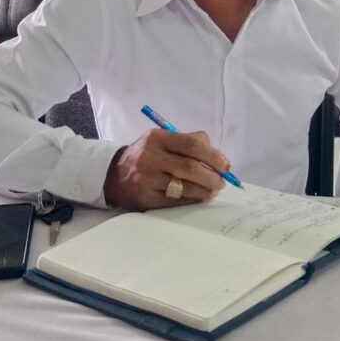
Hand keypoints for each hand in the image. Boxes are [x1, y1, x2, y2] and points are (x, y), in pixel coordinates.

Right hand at [103, 129, 229, 210]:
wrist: (113, 175)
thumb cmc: (146, 155)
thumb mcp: (161, 140)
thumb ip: (188, 141)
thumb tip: (218, 157)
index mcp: (157, 138)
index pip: (191, 144)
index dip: (213, 155)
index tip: (225, 165)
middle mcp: (150, 157)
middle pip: (190, 167)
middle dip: (212, 176)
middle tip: (222, 181)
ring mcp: (147, 180)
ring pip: (185, 187)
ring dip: (205, 191)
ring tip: (213, 190)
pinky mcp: (146, 199)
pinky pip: (176, 202)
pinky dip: (192, 200)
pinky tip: (198, 197)